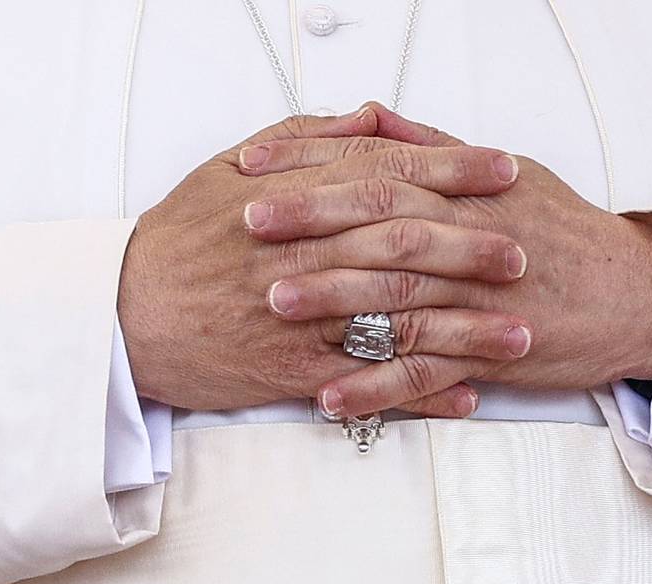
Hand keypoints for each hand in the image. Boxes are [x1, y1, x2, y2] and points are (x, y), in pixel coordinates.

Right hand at [118, 108, 524, 415]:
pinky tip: (465, 394)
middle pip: (402, 246)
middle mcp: (301, 257)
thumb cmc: (180, 240)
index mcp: (291, 200)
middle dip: (472, 248)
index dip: (452, 169)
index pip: (386, 174)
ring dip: (464, 330)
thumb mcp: (229, 169)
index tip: (502, 170)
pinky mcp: (293, 372)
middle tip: (525, 252)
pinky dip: (419, 392)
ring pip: (395, 319)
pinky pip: (367, 384)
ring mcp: (300, 319)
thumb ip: (305, 142)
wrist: (126, 315)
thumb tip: (370, 121)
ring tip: (520, 335)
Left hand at [243, 103, 651, 416]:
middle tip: (249, 228)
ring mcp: (479, 299)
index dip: (313, 163)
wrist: (631, 294)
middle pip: (382, 225)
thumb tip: (371, 120)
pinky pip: (425, 372)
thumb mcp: (506, 174)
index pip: (379, 168)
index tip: (258, 164)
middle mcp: (470, 238)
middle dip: (312, 223)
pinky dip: (377, 387)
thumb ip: (433, 150)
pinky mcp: (490, 352)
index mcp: (467, 191)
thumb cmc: (564, 231)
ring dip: (334, 302)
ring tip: (274, 306)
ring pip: (399, 296)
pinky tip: (330, 396)